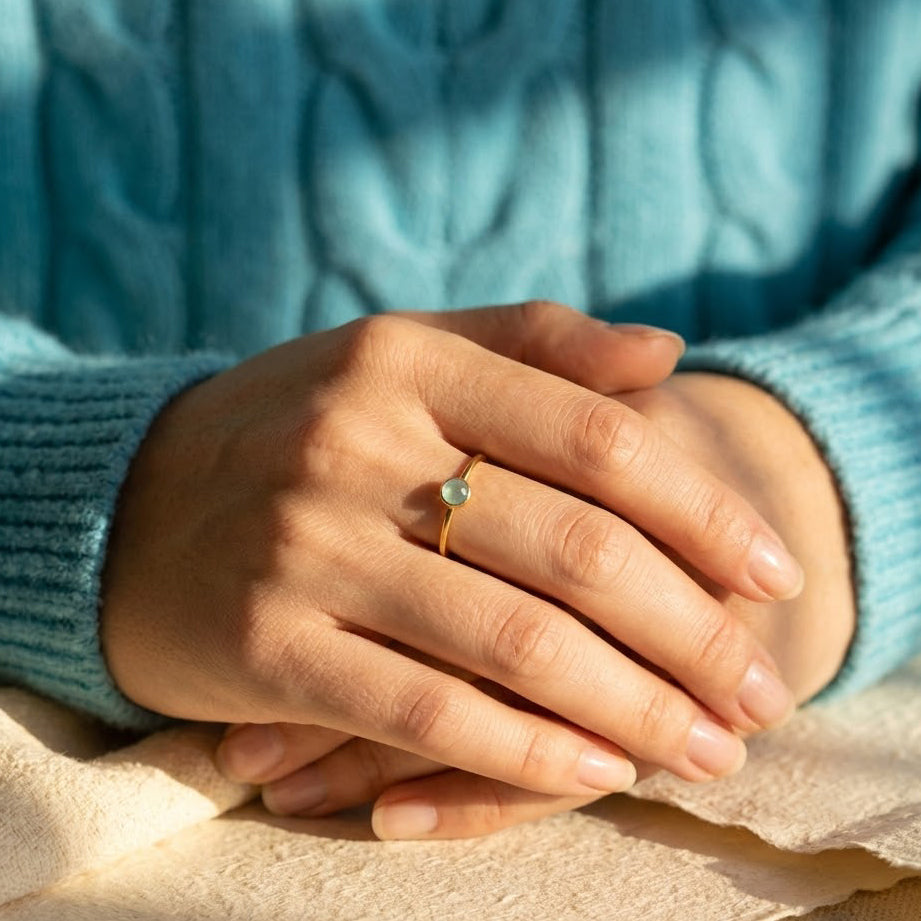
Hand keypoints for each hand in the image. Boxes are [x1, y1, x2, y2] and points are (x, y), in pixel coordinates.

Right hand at [103, 302, 800, 801]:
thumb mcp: (401, 356)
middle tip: (761, 689)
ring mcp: (308, 549)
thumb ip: (536, 345)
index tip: (775, 575)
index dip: (706, 514)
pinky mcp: (269, 648)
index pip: (597, 439)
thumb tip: (667, 355)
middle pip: (576, 550)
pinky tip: (599, 771)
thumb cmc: (294, 428)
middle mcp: (356, 444)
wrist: (126, 503)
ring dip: (636, 709)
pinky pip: (429, 712)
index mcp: (405, 359)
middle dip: (695, 633)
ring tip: (707, 747)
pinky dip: (529, 750)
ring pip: (517, 642)